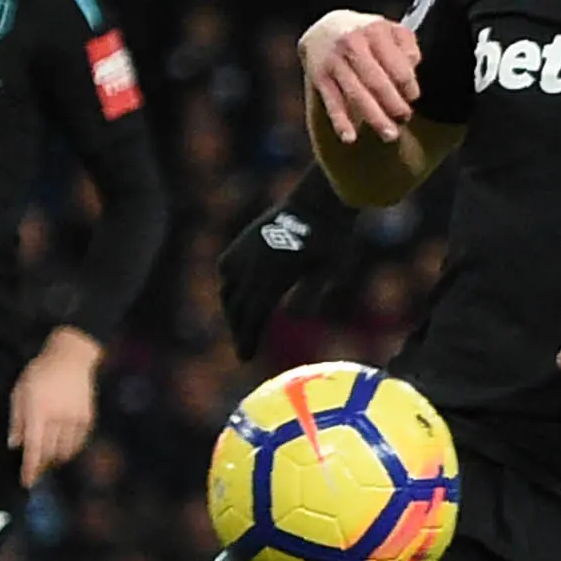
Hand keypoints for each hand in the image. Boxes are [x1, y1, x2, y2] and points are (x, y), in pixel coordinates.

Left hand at [7, 327, 100, 486]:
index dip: (30, 468)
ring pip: (66, 450)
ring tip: (49, 461)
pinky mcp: (88, 418)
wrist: (71, 358)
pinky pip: (79, 442)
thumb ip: (17, 420)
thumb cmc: (39, 373)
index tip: (26, 482)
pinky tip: (64, 450)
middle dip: (42, 465)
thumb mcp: (20, 392)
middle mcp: (58, 419)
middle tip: (35, 472)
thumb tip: (14, 444)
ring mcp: (76, 419)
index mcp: (38, 412)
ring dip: (56, 459)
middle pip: (50, 452)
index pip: (33, 447)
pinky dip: (70, 450)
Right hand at [217, 173, 354, 358]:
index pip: (254, 315)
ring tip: (240, 328)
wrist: (319, 201)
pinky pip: (226, 268)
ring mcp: (244, 250)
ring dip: (232, 311)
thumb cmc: (333, 238)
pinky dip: (228, 286)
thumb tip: (293, 317)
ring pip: (228, 289)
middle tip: (244, 352)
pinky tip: (235, 296)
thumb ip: (313, 292)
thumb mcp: (332, 268)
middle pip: (238, 307)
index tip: (246, 359)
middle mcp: (252, 264)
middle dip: (240, 331)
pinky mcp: (243, 240)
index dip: (248, 339)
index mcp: (272, 274)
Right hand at [302, 11, 421, 144]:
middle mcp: (352, 43)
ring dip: (374, 117)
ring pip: (356, 94)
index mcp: (375, 31)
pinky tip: (350, 138)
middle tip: (405, 119)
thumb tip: (412, 67)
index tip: (413, 98)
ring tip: (390, 135)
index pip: (397, 65)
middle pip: (377, 81)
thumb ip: (407, 47)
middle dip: (393, 104)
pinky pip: (332, 102)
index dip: (408, 85)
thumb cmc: (370, 36)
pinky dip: (340, 121)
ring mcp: (334, 61)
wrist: (325, 29)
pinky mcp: (319, 76)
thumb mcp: (391, 31)